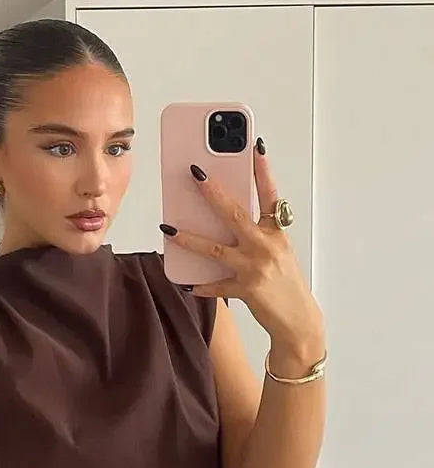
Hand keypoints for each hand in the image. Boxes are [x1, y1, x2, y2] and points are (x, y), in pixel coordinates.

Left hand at [160, 140, 323, 344]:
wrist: (298, 320)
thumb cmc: (285, 283)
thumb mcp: (278, 252)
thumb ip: (257, 234)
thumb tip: (227, 217)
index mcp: (276, 233)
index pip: (270, 196)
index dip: (262, 171)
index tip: (254, 147)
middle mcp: (266, 246)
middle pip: (235, 214)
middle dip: (213, 192)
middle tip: (195, 174)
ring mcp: (256, 268)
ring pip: (215, 249)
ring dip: (189, 238)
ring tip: (168, 228)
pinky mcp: (247, 290)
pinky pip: (217, 286)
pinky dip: (202, 285)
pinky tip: (188, 284)